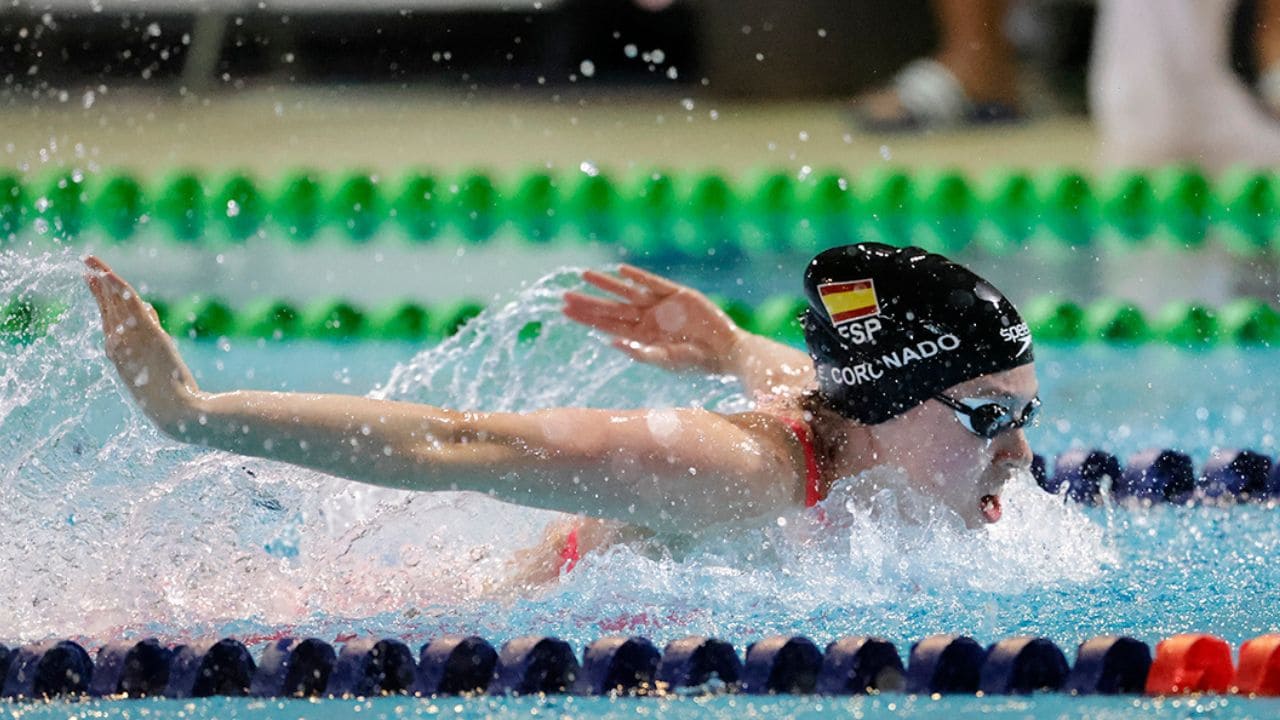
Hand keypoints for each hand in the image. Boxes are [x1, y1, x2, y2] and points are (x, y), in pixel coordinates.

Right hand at [84, 256, 200, 431]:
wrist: (173, 411)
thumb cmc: (168, 397)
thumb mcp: (155, 367)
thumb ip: (150, 340)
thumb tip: (150, 315)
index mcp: (118, 353)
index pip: (106, 319)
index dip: (100, 298)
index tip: (94, 281)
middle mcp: (117, 343)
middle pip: (107, 306)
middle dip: (97, 284)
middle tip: (87, 265)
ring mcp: (130, 337)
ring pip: (114, 300)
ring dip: (104, 277)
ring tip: (92, 261)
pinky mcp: (146, 332)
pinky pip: (128, 302)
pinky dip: (116, 285)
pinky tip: (108, 272)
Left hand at [563, 264, 743, 373]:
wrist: (727, 352)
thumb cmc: (698, 363)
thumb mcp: (666, 361)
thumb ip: (641, 353)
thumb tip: (611, 343)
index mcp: (642, 336)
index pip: (607, 325)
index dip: (586, 318)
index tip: (564, 311)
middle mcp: (648, 319)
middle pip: (611, 308)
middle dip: (588, 302)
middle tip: (564, 296)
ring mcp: (662, 305)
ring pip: (627, 292)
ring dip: (607, 284)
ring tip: (585, 274)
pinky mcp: (679, 294)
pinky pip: (654, 283)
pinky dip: (639, 277)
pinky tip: (622, 271)